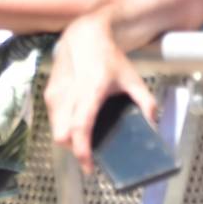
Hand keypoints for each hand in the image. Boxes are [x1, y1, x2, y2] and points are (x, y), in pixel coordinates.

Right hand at [44, 13, 157, 173]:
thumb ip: (146, 102)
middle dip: (74, 149)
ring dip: (68, 139)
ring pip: (55, 129)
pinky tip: (76, 126)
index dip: (82, 150)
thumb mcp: (132, 78)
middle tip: (90, 155)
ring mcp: (55, 93)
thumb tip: (153, 124)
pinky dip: (62, 127)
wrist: (83, 36)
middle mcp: (68, 94)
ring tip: (85, 141)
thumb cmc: (107, 57)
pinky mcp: (48, 93)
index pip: (80, 126)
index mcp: (90, 91)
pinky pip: (52, 119)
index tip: (89, 167)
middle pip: (61, 135)